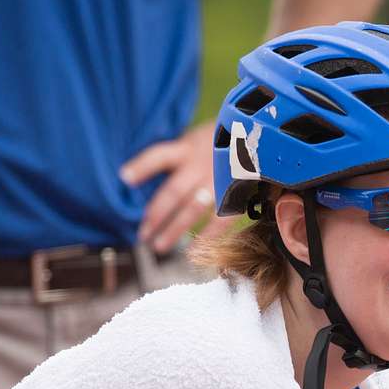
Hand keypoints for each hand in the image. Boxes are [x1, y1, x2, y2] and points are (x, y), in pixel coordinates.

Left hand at [120, 121, 234, 253]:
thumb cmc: (229, 140)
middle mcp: (201, 164)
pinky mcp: (237, 193)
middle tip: (142, 236)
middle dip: (156, 215)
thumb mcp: (202, 136)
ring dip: (174, 229)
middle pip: (173, 191)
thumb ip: (182, 154)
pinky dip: (207, 237)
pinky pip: (220, 219)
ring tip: (159, 247)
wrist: (264, 137)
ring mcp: (219, 180)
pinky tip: (193, 252)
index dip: (142, 166)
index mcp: (189, 148)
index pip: (159, 156)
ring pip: (192, 209)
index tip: (124, 178)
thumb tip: (147, 176)